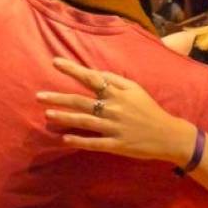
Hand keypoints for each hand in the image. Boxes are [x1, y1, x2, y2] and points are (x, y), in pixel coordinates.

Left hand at [36, 58, 195, 164]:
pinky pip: (94, 142)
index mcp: (118, 93)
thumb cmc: (150, 110)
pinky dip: (79, 140)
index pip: (91, 78)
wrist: (168, 134)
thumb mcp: (136, 89)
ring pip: (84, 121)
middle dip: (59, 97)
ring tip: (47, 114)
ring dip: (65, 117)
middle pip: (81, 101)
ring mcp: (114, 128)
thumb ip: (116, 80)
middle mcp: (114, 108)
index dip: (73, 70)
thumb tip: (97, 74)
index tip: (54, 62)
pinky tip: (64, 138)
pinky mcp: (116, 145)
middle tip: (38, 96)